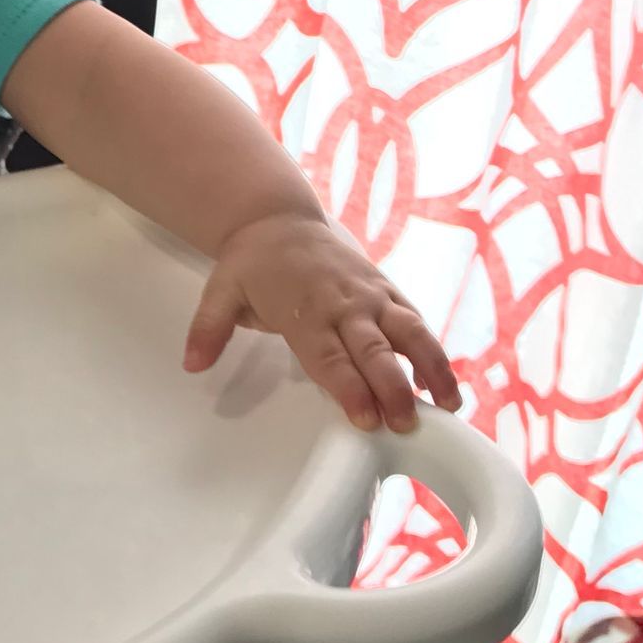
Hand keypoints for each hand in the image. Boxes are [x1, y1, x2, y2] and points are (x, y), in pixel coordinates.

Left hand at [183, 212, 461, 432]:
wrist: (278, 219)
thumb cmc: (252, 263)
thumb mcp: (220, 291)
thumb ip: (208, 329)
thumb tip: (191, 364)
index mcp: (305, 309)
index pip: (330, 357)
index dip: (349, 388)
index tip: (365, 419)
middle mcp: (344, 303)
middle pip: (374, 350)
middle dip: (393, 388)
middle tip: (406, 424)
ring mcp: (370, 295)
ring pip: (409, 332)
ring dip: (432, 368)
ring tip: (450, 406)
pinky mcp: (387, 289)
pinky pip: (415, 319)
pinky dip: (433, 348)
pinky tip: (445, 381)